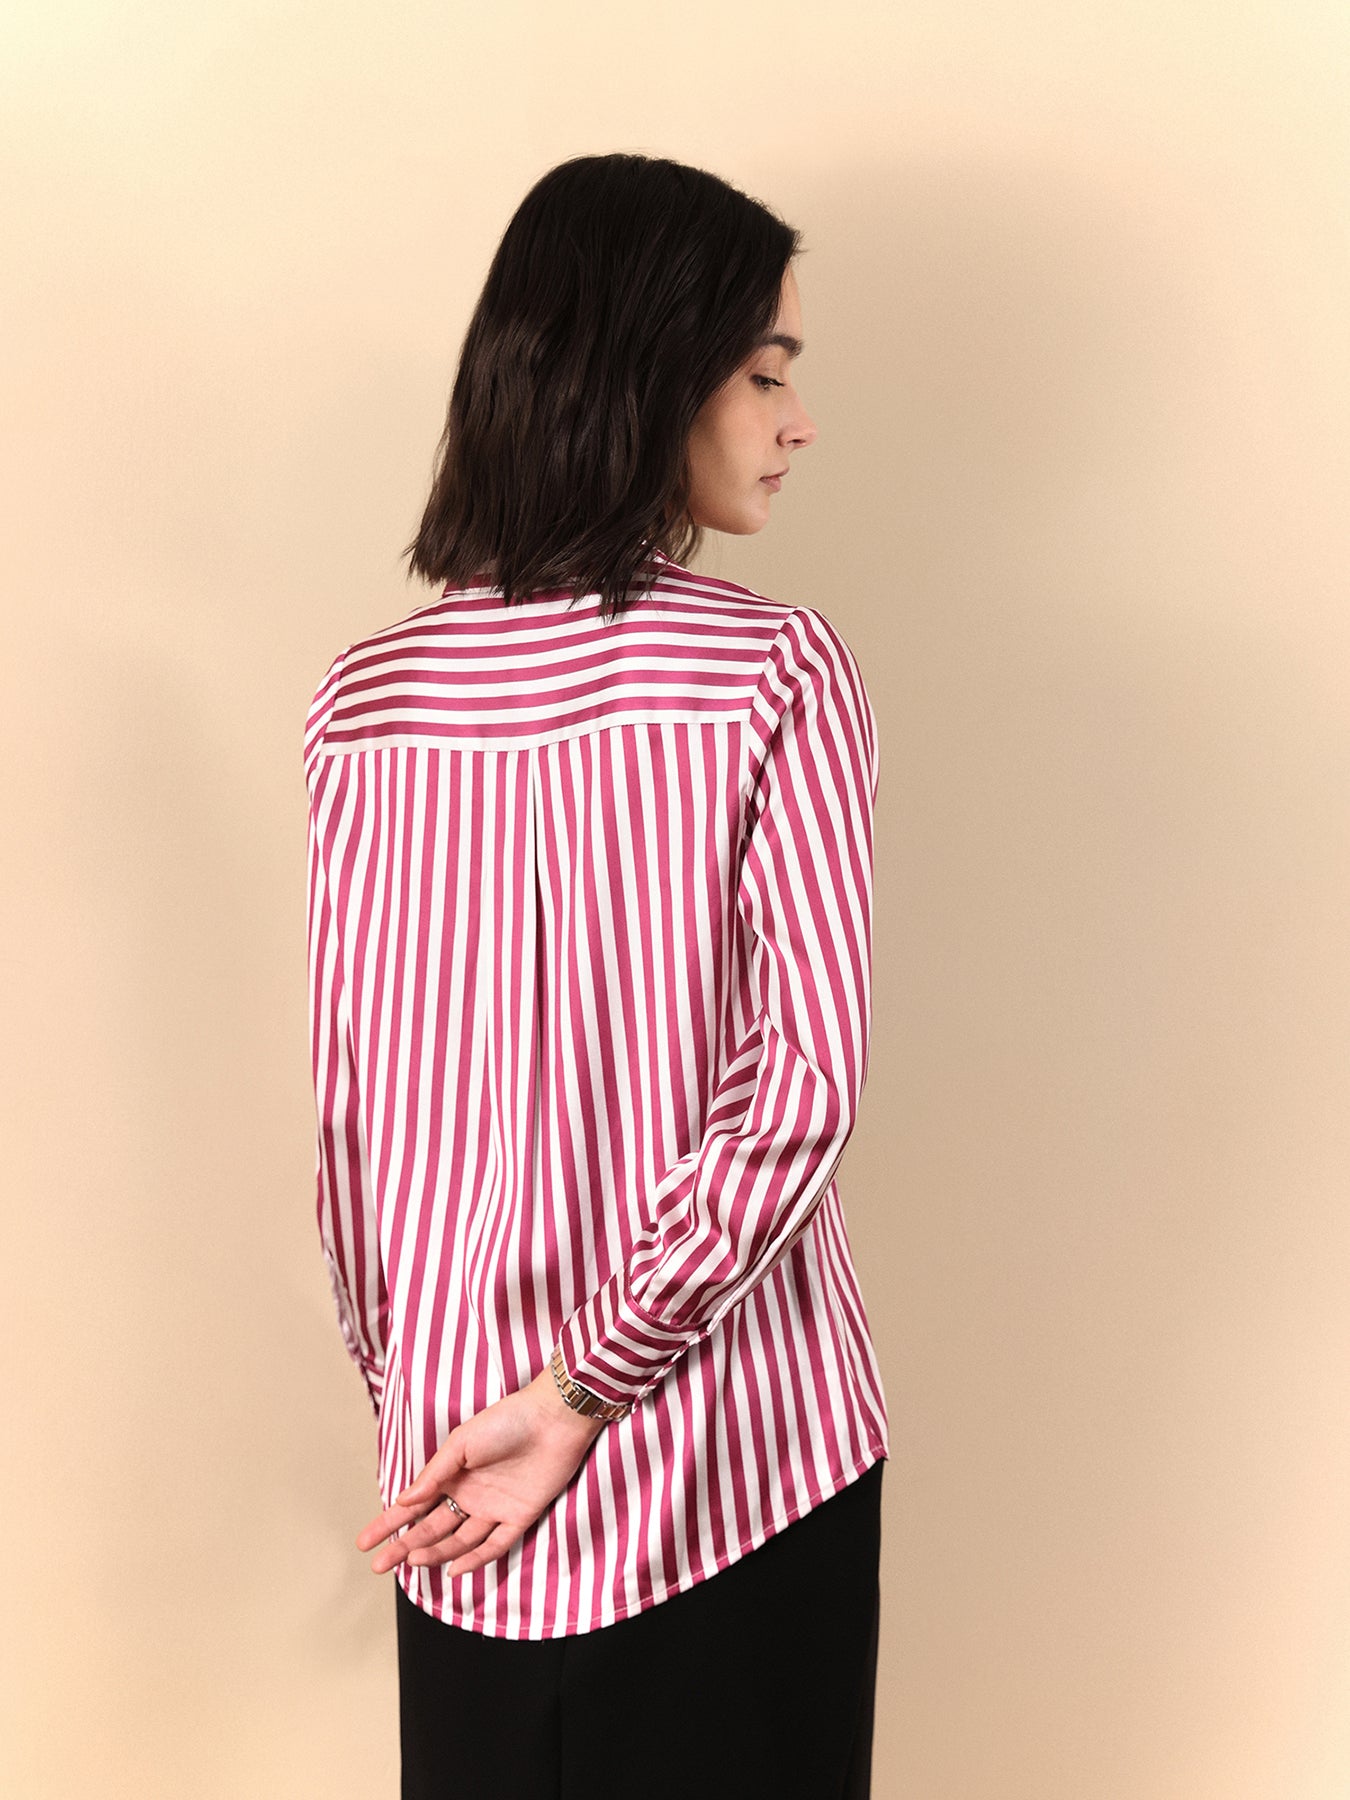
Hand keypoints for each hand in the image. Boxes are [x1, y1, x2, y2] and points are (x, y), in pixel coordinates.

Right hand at [355, 1365, 608, 1581]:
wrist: (553, 1418)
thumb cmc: (506, 1421)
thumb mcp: (462, 1443)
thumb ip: (434, 1475)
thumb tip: (404, 1501)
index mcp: (452, 1475)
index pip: (414, 1506)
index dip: (388, 1525)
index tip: (364, 1543)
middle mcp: (470, 1495)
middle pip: (431, 1529)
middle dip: (404, 1546)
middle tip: (379, 1565)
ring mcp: (493, 1508)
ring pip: (458, 1540)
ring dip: (435, 1552)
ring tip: (411, 1562)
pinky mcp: (520, 1517)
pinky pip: (495, 1545)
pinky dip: (475, 1559)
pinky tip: (454, 1570)